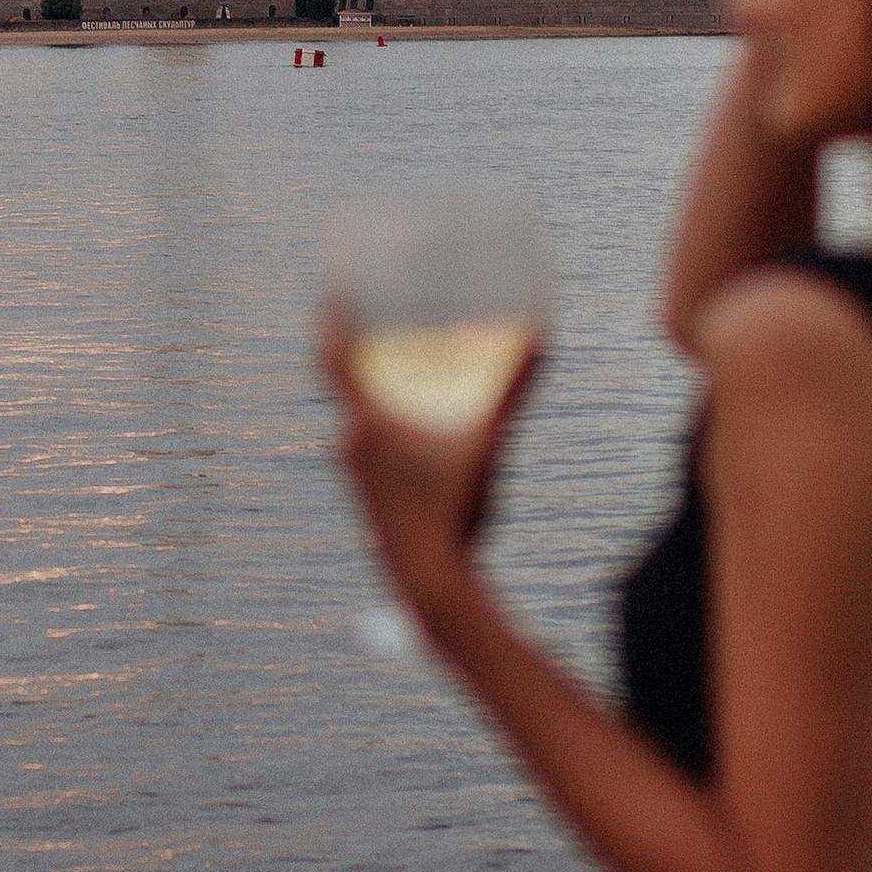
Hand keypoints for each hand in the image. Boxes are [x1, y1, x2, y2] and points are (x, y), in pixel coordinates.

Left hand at [320, 317, 542, 640]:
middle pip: (350, 384)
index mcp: (368, 422)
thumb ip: (512, 390)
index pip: (332, 357)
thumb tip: (539, 339)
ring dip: (380, 393)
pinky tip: (418, 431)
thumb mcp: (488, 443)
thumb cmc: (455, 510)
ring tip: (408, 372)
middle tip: (389, 324)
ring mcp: (355, 473)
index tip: (337, 290)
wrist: (429, 580)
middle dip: (369, 353)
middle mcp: (350, 443)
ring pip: (361, 417)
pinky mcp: (367, 494)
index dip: (333, 319)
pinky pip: (368, 445)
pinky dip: (386, 425)